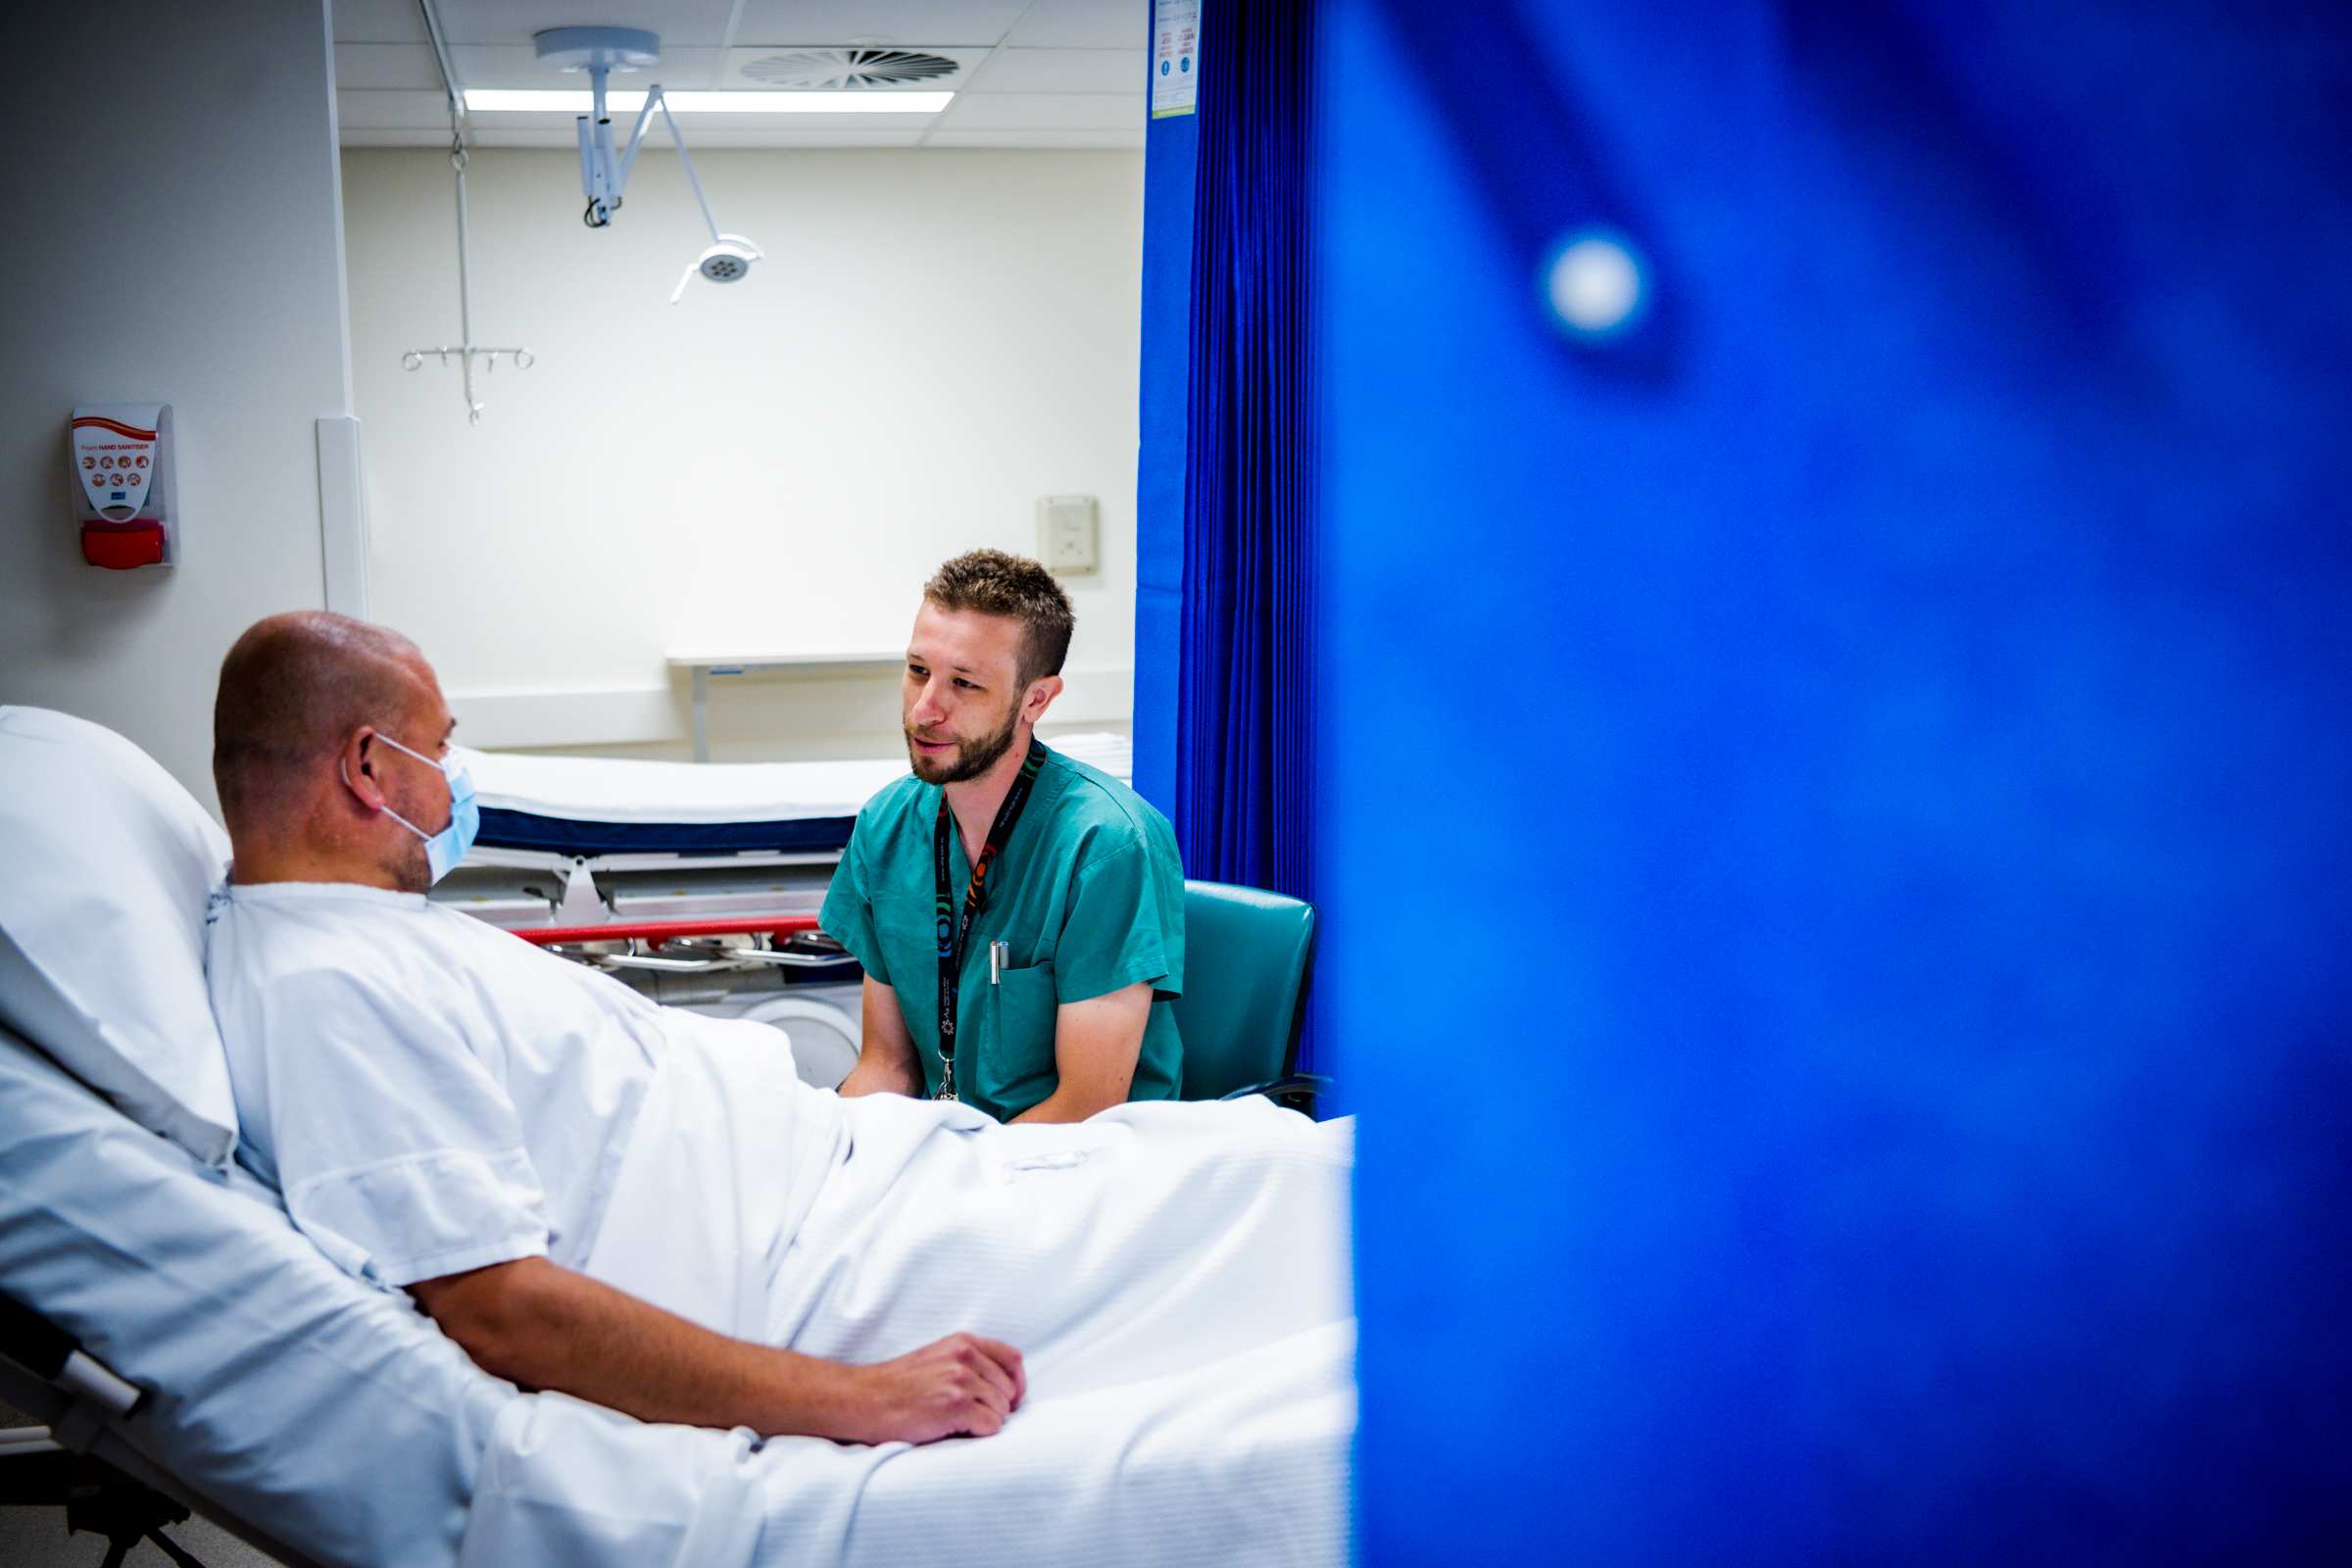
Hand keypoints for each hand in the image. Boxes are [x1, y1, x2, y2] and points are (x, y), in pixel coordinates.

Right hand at [836, 1332, 1026, 1443]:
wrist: (865, 1400)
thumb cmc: (899, 1386)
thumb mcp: (938, 1357)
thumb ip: (969, 1361)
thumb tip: (1007, 1385)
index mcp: (963, 1342)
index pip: (1013, 1359)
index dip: (1017, 1384)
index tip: (1010, 1401)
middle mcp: (965, 1356)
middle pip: (1009, 1390)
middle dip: (997, 1408)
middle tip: (970, 1417)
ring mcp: (960, 1380)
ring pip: (1001, 1411)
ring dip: (984, 1422)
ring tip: (956, 1423)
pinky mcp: (955, 1405)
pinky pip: (990, 1426)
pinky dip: (978, 1434)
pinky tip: (954, 1430)